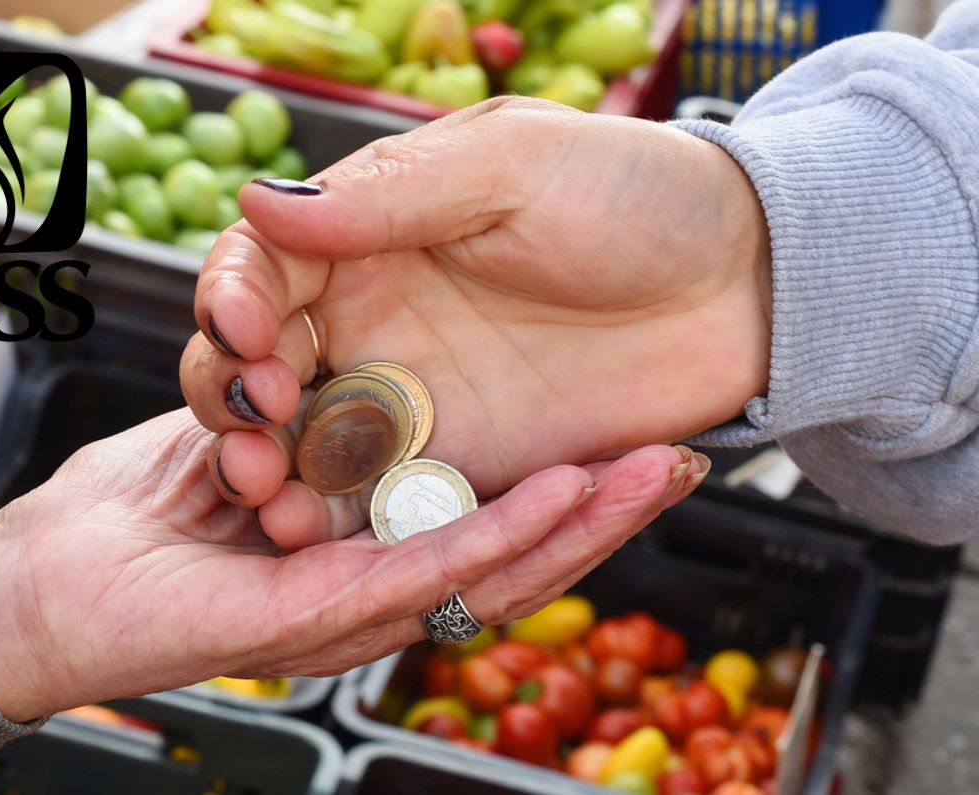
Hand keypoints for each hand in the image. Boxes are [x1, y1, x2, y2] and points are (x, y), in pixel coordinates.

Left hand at [0, 409, 704, 722]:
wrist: (51, 577)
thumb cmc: (144, 504)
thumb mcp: (247, 433)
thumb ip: (315, 415)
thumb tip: (373, 366)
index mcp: (367, 541)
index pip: (488, 517)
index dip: (567, 488)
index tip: (630, 438)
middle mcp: (376, 582)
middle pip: (513, 550)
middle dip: (604, 506)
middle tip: (686, 458)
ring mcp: (354, 607)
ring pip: (490, 567)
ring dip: (579, 522)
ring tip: (658, 473)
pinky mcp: (319, 618)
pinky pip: (424, 571)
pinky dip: (499, 535)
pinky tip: (565, 495)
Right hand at [181, 98, 768, 544]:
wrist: (745, 285)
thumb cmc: (637, 196)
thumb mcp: (514, 166)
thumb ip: (391, 194)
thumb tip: (265, 204)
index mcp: (373, 232)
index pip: (264, 263)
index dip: (233, 295)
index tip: (242, 326)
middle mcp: (376, 318)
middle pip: (266, 361)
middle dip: (238, 391)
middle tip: (254, 416)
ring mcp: (413, 396)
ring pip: (308, 438)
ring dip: (274, 467)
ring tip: (266, 494)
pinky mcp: (460, 462)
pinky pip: (383, 497)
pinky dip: (344, 516)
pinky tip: (317, 525)